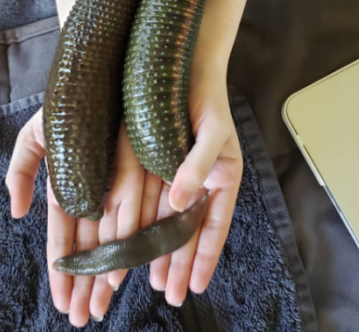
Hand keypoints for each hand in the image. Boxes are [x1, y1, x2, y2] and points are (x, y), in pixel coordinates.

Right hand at [6, 108, 144, 326]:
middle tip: (86, 318)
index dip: (63, 271)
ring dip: (108, 272)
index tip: (64, 302)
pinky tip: (128, 268)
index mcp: (70, 185)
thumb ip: (22, 170)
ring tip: (104, 303)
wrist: (105, 64)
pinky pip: (140, 210)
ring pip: (114, 237)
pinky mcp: (147, 169)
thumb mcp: (35, 134)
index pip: (64, 237)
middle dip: (86, 284)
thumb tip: (19, 212)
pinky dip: (134, 240)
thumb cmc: (69, 101)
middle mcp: (96, 189)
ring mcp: (120, 182)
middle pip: (90, 246)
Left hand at [139, 69, 243, 306]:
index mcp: (221, 178)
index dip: (206, 258)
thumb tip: (182, 202)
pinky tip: (136, 245)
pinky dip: (145, 226)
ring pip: (169, 224)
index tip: (197, 286)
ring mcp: (176, 176)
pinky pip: (151, 203)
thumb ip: (197, 166)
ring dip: (163, 254)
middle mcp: (199, 182)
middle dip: (181, 266)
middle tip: (172, 296)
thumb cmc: (205, 96)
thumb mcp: (210, 132)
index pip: (213, 227)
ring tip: (156, 282)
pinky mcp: (155, 167)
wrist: (181, 63)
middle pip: (189, 233)